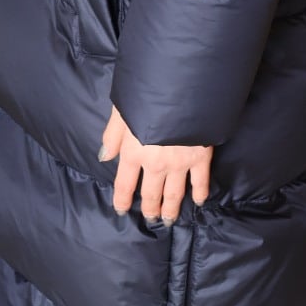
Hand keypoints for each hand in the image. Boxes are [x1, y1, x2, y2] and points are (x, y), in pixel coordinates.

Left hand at [99, 104, 211, 222]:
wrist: (182, 86)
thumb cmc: (146, 93)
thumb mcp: (121, 109)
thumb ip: (112, 135)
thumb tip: (104, 156)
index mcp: (133, 152)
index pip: (124, 184)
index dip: (122, 200)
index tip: (122, 210)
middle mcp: (155, 163)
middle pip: (150, 193)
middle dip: (149, 208)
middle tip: (151, 218)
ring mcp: (179, 163)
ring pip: (174, 193)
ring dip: (170, 208)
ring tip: (168, 219)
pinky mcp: (200, 157)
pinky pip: (200, 181)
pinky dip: (200, 193)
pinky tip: (198, 201)